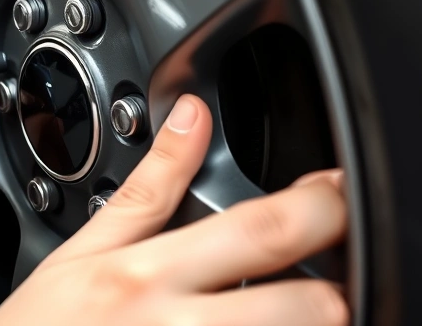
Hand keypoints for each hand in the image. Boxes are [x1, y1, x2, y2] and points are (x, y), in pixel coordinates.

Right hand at [0, 95, 348, 325]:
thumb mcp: (81, 251)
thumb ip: (148, 186)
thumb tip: (191, 116)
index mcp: (148, 274)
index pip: (261, 228)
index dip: (323, 203)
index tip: (340, 191)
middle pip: (308, 305)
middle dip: (340, 284)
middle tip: (335, 269)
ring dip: (315, 322)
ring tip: (298, 305)